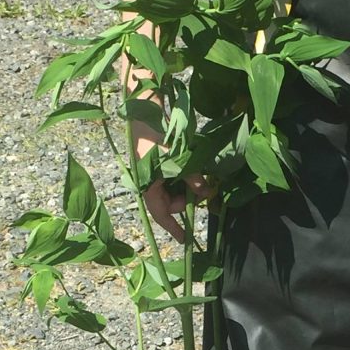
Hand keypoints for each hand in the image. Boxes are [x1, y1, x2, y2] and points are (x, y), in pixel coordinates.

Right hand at [132, 118, 211, 244]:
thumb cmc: (155, 136)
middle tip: (206, 192)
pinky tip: (195, 171)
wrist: (143, 109)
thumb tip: (207, 192)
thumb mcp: (176, 159)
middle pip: (171, 203)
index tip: (186, 240)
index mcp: (148, 187)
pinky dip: (185, 177)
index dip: (174, 228)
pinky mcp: (159, 164)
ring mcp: (154, 174)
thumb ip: (192, 177)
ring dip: (189, 188)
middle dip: (188, 201)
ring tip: (202, 179)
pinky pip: (174, 179)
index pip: (161, 215)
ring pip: (174, 190)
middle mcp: (149, 183)